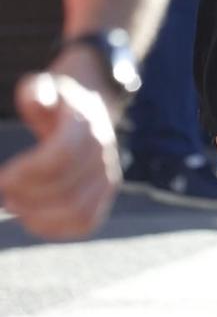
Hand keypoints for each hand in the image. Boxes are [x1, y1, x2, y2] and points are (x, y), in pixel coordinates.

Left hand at [0, 72, 119, 239]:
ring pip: (76, 210)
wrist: (93, 107)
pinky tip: (32, 218)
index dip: (29, 173)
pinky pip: (86, 222)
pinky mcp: (105, 194)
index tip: (2, 178)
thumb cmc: (59, 102)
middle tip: (3, 192)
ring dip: (39, 215)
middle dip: (27, 196)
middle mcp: (103, 153)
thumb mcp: (47, 88)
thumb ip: (37, 91)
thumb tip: (35, 99)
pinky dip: (56, 228)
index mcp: (87, 125)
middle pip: (66, 188)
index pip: (62, 157)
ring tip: (14, 205)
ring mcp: (107, 176)